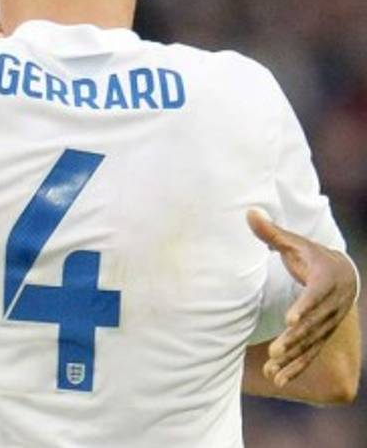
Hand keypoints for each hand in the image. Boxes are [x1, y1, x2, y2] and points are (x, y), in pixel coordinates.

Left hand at [248, 210, 358, 385]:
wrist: (342, 274)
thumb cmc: (310, 255)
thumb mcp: (294, 243)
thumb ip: (271, 232)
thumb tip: (248, 211)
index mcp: (326, 280)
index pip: (316, 296)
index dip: (304, 308)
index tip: (290, 319)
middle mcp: (331, 305)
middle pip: (313, 325)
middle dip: (295, 339)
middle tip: (276, 351)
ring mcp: (327, 323)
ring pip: (311, 343)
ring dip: (294, 358)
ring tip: (273, 369)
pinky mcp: (321, 335)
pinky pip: (310, 354)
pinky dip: (296, 367)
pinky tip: (278, 379)